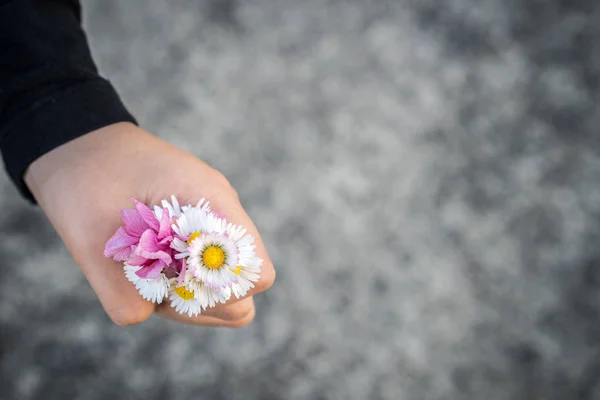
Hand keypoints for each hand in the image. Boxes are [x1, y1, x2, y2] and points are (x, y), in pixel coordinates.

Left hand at [25, 122, 274, 326]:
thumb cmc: (86, 177)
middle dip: (202, 299)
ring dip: (190, 298)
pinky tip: (147, 266)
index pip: (256, 270)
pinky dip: (175, 287)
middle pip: (246, 290)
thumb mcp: (91, 232)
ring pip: (226, 293)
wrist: (79, 145)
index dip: (223, 289)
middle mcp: (220, 218)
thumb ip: (120, 286)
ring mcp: (209, 228)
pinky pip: (199, 282)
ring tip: (150, 276)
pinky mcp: (193, 237)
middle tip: (157, 283)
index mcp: (212, 203)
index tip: (176, 280)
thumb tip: (145, 315)